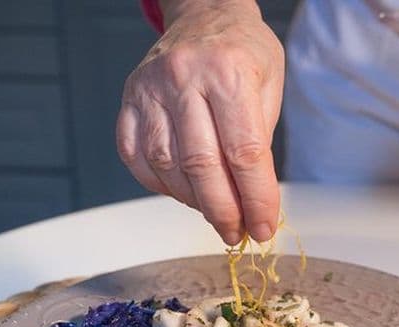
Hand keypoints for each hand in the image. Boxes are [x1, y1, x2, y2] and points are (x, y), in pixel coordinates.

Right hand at [116, 0, 284, 244]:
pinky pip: (135, 156)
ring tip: (214, 210)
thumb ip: (259, 142)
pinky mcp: (129, 100)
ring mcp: (149, 89)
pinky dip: (158, 183)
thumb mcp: (270, 86)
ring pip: (166, 165)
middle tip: (237, 233)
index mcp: (229, 72)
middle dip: (223, 211)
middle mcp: (184, 78)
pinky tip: (181, 190)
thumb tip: (251, 202)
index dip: (255, 199)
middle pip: (201, 165)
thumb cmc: (243, 52)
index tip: (264, 227)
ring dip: (192, 200)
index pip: (244, 153)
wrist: (204, 14)